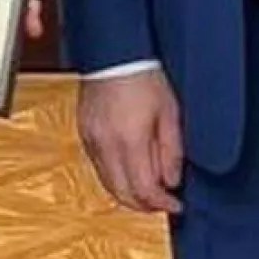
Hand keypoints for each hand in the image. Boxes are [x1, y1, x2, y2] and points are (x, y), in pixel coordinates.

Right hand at [79, 69, 183, 213]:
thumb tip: (171, 181)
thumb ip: (171, 151)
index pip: (143, 189)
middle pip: (121, 193)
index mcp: (129, 139)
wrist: (113, 54)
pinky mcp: (84, 134)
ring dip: (128, 193)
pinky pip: (98, 166)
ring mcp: (91, 140)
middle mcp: (105, 144)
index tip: (175, 204)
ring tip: (148, 188)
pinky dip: (115, 176)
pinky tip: (130, 169)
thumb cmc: (143, 76)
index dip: (161, 204)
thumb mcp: (170, 113)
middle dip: (143, 205)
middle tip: (162, 203)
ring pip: (107, 183)